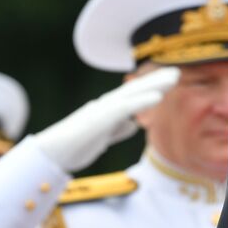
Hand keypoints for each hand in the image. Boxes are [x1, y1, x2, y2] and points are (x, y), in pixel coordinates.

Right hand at [33, 68, 179, 171]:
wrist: (51, 155)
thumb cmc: (74, 147)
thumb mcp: (102, 138)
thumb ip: (117, 129)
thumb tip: (132, 123)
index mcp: (107, 111)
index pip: (134, 95)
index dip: (152, 86)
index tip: (171, 79)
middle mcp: (106, 106)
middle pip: (136, 89)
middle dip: (156, 79)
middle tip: (177, 71)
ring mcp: (102, 111)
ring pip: (132, 93)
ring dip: (154, 84)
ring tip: (174, 77)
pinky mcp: (99, 120)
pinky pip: (124, 108)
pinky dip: (142, 100)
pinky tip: (158, 97)